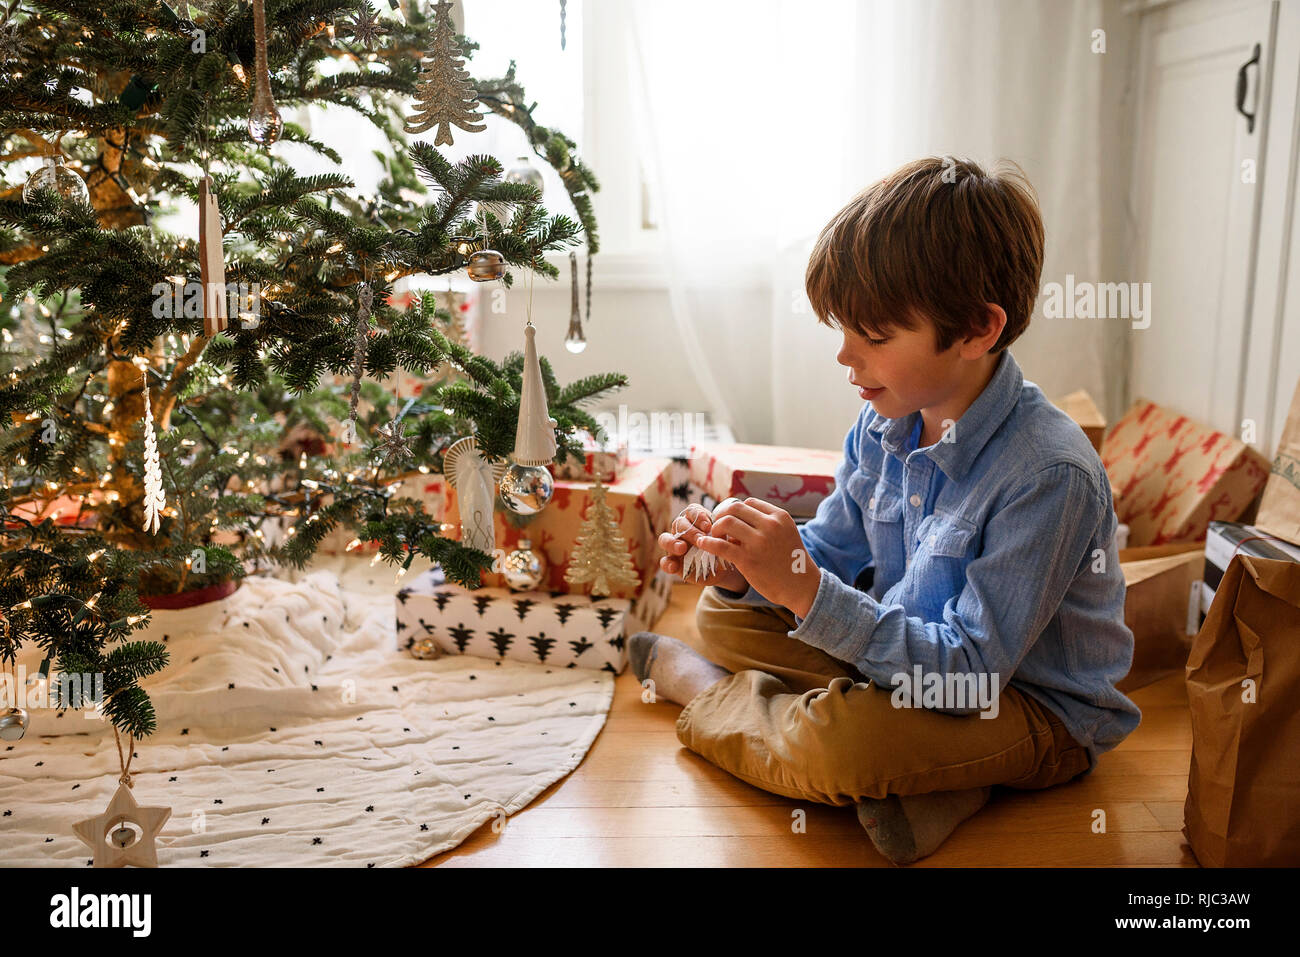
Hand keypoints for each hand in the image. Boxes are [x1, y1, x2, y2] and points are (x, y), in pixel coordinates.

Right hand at [658, 504, 748, 591]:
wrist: (726, 569)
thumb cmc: (726, 548)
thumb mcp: (728, 539)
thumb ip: (725, 533)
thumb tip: (728, 527)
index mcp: (696, 520)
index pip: (692, 510)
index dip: (698, 516)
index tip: (709, 526)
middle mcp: (683, 530)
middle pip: (678, 523)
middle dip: (690, 531)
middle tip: (701, 539)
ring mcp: (675, 546)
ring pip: (665, 539)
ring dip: (672, 542)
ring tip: (682, 548)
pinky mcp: (673, 563)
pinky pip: (664, 562)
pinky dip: (667, 564)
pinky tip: (674, 567)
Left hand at [691, 497, 821, 616]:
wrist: (801, 586)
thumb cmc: (791, 561)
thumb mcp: (785, 534)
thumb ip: (766, 524)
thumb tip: (738, 519)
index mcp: (780, 517)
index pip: (749, 503)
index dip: (736, 511)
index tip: (731, 521)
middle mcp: (770, 526)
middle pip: (735, 508)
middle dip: (722, 515)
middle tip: (717, 527)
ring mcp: (758, 542)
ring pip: (726, 522)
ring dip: (715, 528)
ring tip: (714, 537)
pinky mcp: (747, 559)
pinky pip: (720, 545)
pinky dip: (708, 543)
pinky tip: (702, 544)